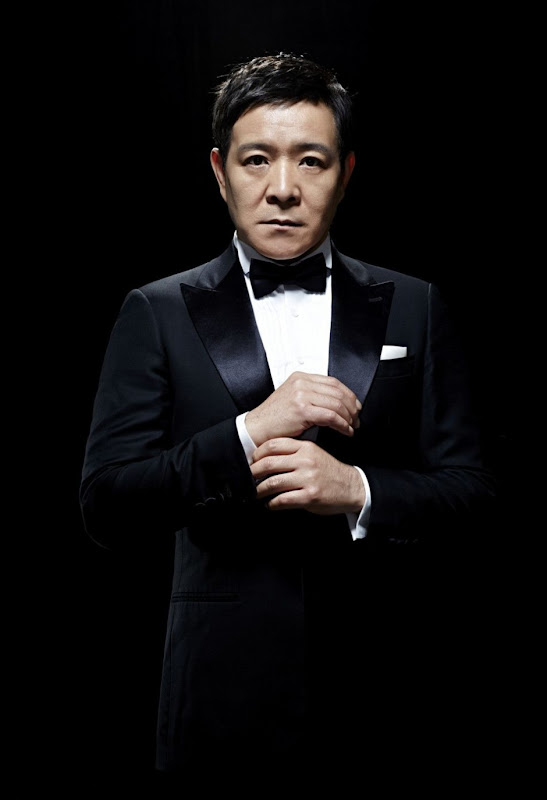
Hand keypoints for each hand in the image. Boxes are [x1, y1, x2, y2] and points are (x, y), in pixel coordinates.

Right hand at [245, 372, 360, 446]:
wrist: (256, 428)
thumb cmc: (274, 419)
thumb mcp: (293, 398)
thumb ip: (311, 395)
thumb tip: (336, 403)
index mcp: (300, 377)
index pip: (333, 382)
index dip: (349, 395)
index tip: (355, 406)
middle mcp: (301, 382)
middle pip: (338, 392)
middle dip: (352, 407)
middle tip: (357, 419)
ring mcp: (301, 395)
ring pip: (337, 404)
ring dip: (348, 417)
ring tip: (352, 427)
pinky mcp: (302, 410)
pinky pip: (330, 416)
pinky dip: (342, 425)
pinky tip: (345, 431)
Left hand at [250, 437, 365, 514]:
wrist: (352, 487)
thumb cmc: (330, 471)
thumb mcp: (314, 454)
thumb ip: (294, 452)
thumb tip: (267, 458)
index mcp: (305, 447)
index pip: (274, 445)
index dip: (258, 453)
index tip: (252, 461)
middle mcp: (305, 461)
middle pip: (269, 463)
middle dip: (253, 472)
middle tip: (248, 477)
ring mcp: (307, 479)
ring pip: (273, 482)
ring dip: (259, 490)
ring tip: (256, 493)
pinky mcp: (309, 497)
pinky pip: (282, 500)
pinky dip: (272, 504)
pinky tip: (270, 504)